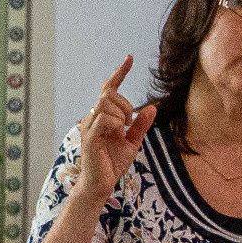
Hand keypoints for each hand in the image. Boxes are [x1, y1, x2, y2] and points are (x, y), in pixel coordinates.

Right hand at [80, 56, 157, 199]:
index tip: (129, 58)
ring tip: (123, 129)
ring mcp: (89, 126)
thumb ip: (141, 125)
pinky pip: (104, 120)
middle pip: (109, 94)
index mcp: (103, 116)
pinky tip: (117, 134)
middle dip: (125, 104)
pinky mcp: (89, 138)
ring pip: (105, 104)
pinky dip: (115, 124)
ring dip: (121, 114)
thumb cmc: (113, 163)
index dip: (119, 73)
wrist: (101, 184)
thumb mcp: (133, 142)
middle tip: (129, 122)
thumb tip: (152, 107)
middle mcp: (93, 117)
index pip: (109, 88)